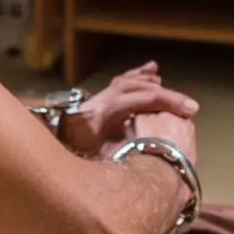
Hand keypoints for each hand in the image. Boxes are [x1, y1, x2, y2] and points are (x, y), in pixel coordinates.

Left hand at [62, 62, 199, 158]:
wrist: (43, 146)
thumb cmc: (68, 157)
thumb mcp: (93, 162)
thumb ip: (118, 158)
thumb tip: (147, 163)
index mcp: (101, 113)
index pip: (138, 99)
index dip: (165, 102)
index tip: (189, 112)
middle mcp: (100, 100)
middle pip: (137, 88)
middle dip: (166, 95)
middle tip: (190, 107)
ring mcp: (97, 97)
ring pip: (129, 82)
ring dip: (153, 84)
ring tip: (174, 90)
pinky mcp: (96, 100)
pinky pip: (121, 82)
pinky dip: (138, 76)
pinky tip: (152, 70)